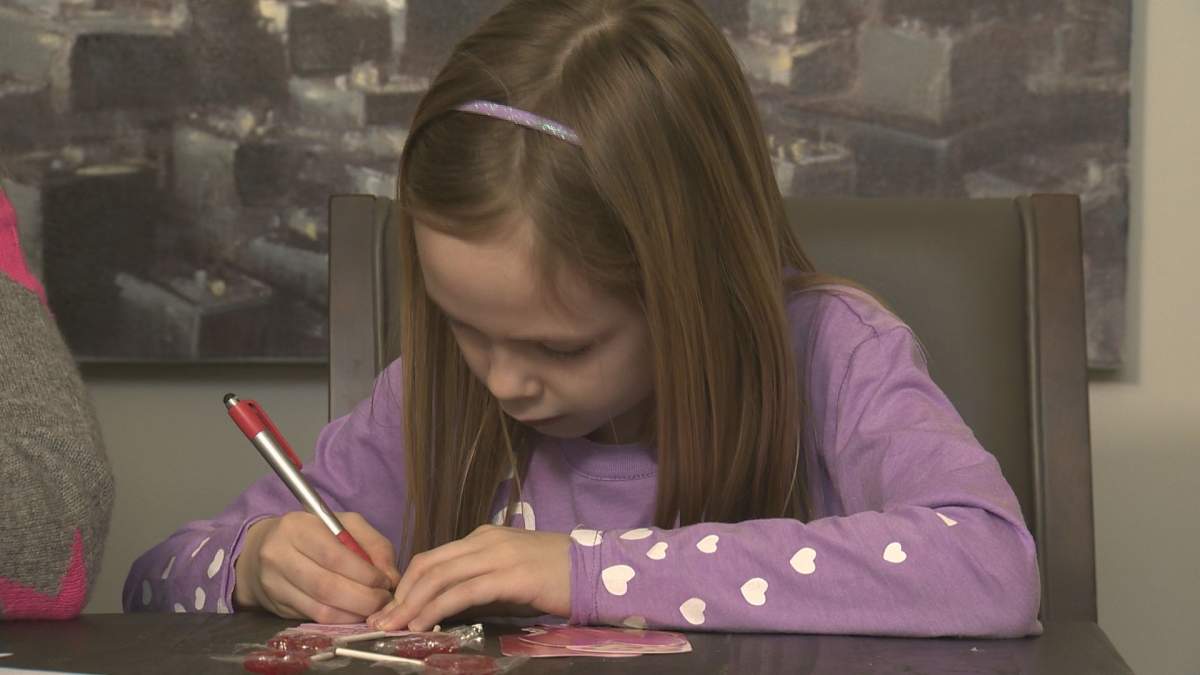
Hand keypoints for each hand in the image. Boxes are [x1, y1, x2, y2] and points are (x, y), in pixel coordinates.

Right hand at [233, 511, 401, 622]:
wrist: (261, 550)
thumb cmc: (312, 533)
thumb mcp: (343, 524)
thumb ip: (373, 544)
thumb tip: (392, 576)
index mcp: (297, 527)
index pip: (335, 556)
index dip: (365, 574)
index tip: (386, 581)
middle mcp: (279, 555)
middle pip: (327, 586)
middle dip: (364, 598)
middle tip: (384, 600)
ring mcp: (274, 584)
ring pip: (320, 608)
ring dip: (354, 613)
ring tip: (374, 609)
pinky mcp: (277, 606)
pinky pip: (314, 618)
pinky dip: (341, 620)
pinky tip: (355, 614)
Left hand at [367, 525, 570, 630]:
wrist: (596, 570)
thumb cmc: (557, 574)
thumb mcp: (513, 568)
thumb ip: (483, 577)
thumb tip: (449, 602)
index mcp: (484, 537)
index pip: (434, 557)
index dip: (407, 583)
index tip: (392, 608)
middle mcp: (485, 540)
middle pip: (429, 564)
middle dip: (400, 595)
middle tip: (380, 620)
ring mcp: (497, 556)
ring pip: (439, 577)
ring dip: (411, 604)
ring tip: (393, 626)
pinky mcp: (509, 576)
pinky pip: (462, 592)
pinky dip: (437, 608)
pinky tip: (423, 624)